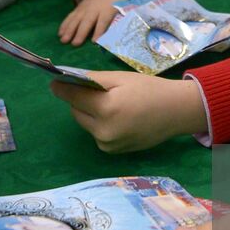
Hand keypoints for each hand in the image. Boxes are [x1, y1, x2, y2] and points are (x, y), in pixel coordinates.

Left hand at [49, 71, 206, 151]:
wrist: (176, 112)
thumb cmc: (149, 90)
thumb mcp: (120, 78)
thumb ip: (92, 80)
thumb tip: (65, 81)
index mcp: (106, 109)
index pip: (73, 97)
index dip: (62, 88)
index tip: (54, 82)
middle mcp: (103, 131)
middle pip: (77, 112)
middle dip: (80, 100)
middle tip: (95, 90)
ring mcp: (108, 144)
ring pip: (86, 123)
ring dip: (90, 113)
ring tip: (111, 103)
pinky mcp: (112, 151)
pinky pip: (97, 133)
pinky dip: (100, 124)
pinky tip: (118, 117)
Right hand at [59, 0, 127, 45]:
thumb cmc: (116, 4)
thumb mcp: (123, 9)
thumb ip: (123, 21)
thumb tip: (129, 35)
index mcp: (108, 10)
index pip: (103, 21)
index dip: (99, 31)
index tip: (94, 41)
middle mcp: (95, 9)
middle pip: (87, 21)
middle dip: (81, 32)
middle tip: (75, 44)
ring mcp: (85, 8)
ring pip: (76, 19)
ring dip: (69, 30)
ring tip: (64, 40)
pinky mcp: (78, 8)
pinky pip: (70, 16)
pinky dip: (64, 24)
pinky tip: (60, 33)